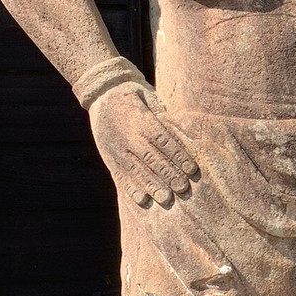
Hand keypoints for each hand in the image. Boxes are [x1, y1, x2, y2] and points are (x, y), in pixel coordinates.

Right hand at [88, 82, 197, 207]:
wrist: (102, 95)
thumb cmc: (136, 98)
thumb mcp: (151, 99)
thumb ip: (166, 117)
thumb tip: (189, 132)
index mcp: (142, 120)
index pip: (163, 141)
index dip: (178, 156)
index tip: (192, 170)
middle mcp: (129, 136)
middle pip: (151, 159)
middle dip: (168, 175)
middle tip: (183, 188)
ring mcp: (117, 149)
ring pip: (136, 170)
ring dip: (152, 186)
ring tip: (166, 199)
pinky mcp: (109, 158)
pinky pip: (119, 175)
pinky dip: (130, 189)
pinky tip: (142, 200)